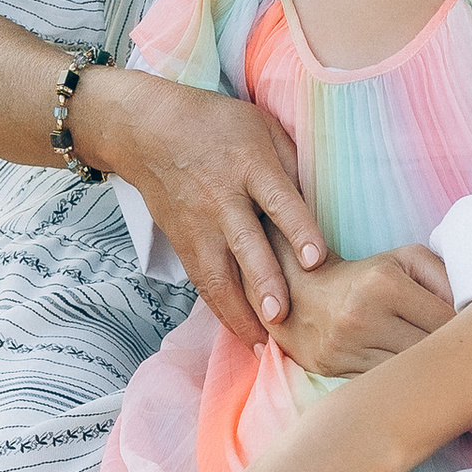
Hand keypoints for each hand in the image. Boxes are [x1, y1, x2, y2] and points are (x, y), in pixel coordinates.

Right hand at [76, 67, 326, 347]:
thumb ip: (292, 165)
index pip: (277, 200)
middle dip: (263, 283)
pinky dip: (222, 311)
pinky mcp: (183, 243)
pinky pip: (203, 283)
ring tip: (261, 344)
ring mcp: (198, 225)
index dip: (298, 230)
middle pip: (245, 244)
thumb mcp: (262, 128)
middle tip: (282, 317)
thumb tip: (325, 205)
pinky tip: (243, 334)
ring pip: (217, 275)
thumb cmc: (218, 126)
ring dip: (239, 312)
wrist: (147, 131)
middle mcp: (222, 198)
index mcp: (250, 165)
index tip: (315, 260)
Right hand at [268, 246, 452, 378]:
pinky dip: (405, 386)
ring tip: (447, 373)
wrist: (305, 295)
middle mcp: (362, 315)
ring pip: (408, 374)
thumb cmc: (369, 277)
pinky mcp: (337, 369)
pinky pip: (385, 385)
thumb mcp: (406, 260)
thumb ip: (446, 275)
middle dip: (453, 357)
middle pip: (428, 351)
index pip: (445, 321)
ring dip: (431, 376)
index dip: (468, 333)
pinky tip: (418, 383)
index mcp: (384, 283)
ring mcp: (347, 346)